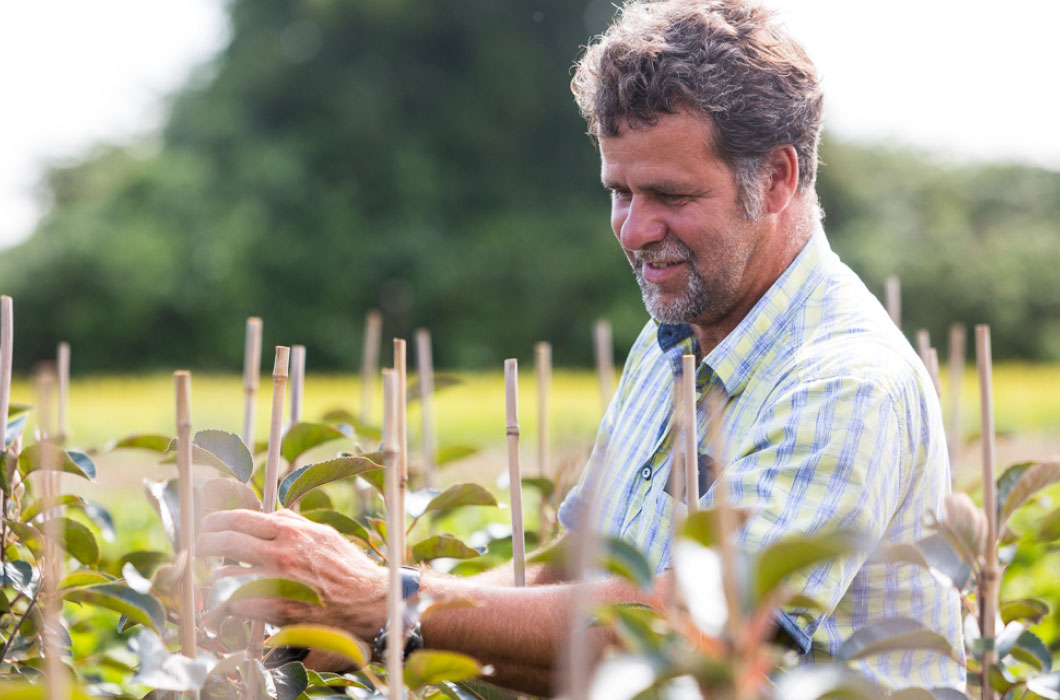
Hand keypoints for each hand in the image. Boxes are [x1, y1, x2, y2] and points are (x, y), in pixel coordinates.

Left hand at [196, 508, 386, 640]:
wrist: (368, 602)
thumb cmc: (348, 568)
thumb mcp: (324, 534)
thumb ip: (294, 523)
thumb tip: (268, 515)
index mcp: (291, 531)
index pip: (240, 518)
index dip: (216, 521)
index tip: (207, 526)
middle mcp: (280, 553)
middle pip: (225, 542)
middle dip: (204, 545)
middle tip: (198, 549)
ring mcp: (277, 582)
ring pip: (225, 575)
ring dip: (217, 577)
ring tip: (218, 578)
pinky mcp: (275, 610)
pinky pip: (237, 603)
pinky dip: (232, 602)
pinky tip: (234, 601)